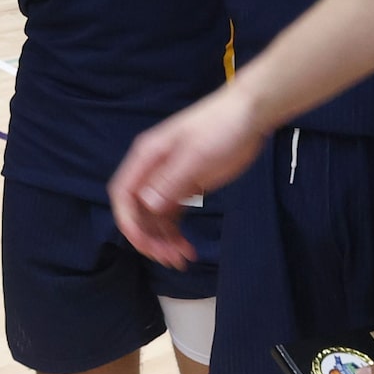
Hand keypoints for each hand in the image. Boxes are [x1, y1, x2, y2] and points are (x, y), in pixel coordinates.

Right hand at [109, 84, 266, 265]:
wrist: (250, 114)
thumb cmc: (220, 129)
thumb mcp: (195, 155)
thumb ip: (169, 180)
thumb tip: (145, 205)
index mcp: (147, 157)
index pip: (123, 194)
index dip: (128, 222)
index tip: (145, 245)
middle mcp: (152, 170)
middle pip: (138, 211)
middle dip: (149, 237)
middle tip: (171, 258)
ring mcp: (169, 179)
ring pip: (155, 218)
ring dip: (163, 240)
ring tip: (182, 258)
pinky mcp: (187, 186)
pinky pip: (172, 216)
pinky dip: (175, 234)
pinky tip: (188, 248)